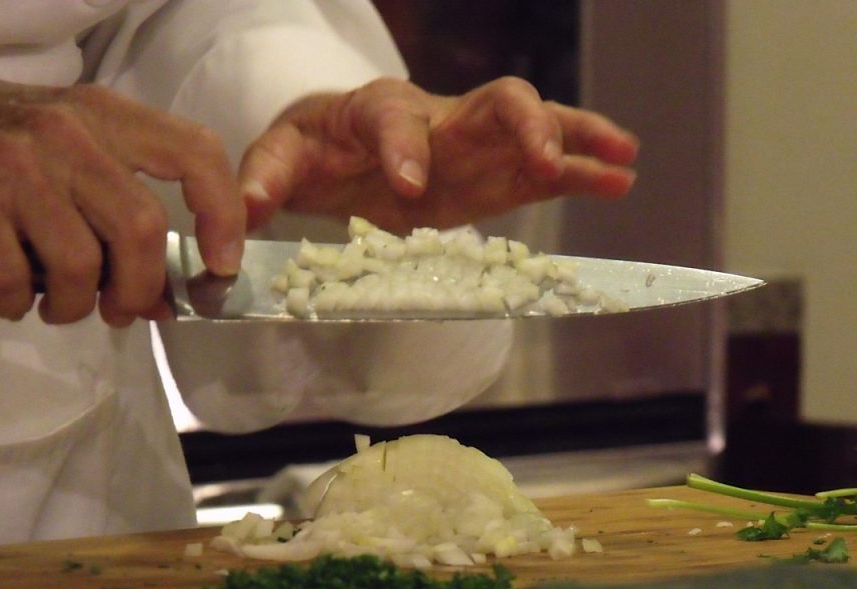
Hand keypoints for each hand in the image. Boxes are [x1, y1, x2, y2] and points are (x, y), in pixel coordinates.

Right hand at [0, 51, 244, 325]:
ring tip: (59, 306)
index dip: (222, 214)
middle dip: (139, 289)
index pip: (196, 153)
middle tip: (120, 309)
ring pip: (81, 263)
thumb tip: (160, 298)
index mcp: (109, 116)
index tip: (220, 264)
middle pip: (141, 230)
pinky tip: (14, 298)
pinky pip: (13, 278)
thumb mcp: (73, 151)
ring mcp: (18, 164)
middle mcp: (71, 133)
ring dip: (76, 306)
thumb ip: (122, 212)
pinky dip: (19, 304)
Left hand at [239, 76, 638, 232]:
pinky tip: (618, 181)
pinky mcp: (492, 172)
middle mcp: (437, 117)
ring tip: (622, 158)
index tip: (413, 185)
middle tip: (544, 157)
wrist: (342, 147)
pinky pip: (542, 166)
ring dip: (574, 139)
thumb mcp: (280, 158)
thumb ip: (265, 177)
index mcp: (376, 112)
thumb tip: (246, 210)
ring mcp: (473, 142)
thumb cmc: (312, 149)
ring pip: (533, 124)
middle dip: (522, 124)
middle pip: (491, 100)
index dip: (406, 144)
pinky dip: (580, 171)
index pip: (395, 115)